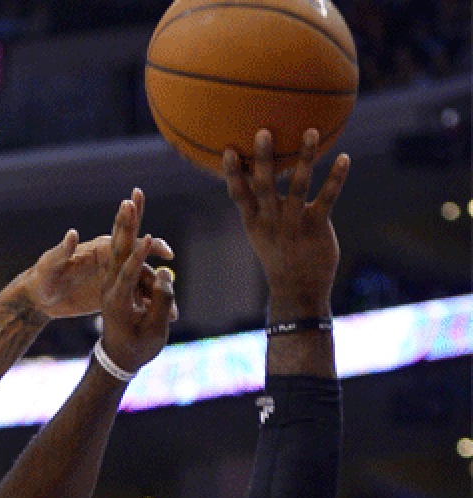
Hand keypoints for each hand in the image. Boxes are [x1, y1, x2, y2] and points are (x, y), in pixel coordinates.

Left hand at [19, 194, 173, 320]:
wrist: (39, 298)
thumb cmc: (41, 279)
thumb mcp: (50, 265)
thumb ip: (61, 251)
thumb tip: (72, 233)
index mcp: (98, 250)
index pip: (128, 243)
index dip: (147, 245)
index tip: (165, 251)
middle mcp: (109, 261)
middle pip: (140, 259)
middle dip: (159, 267)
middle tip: (174, 269)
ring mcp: (112, 277)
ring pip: (141, 283)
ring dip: (157, 296)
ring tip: (174, 315)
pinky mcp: (110, 293)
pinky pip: (134, 298)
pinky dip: (148, 307)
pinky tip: (161, 321)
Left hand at [98, 190, 177, 373]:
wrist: (118, 358)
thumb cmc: (136, 348)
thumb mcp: (152, 332)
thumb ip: (160, 302)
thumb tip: (166, 274)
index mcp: (116, 299)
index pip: (128, 272)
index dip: (140, 256)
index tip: (149, 238)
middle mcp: (112, 285)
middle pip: (120, 247)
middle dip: (128, 222)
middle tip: (131, 197)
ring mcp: (115, 281)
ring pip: (123, 245)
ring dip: (129, 220)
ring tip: (132, 197)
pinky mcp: (121, 279)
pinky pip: (130, 255)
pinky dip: (134, 236)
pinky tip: (136, 213)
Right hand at [223, 129, 349, 316]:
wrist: (298, 290)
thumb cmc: (280, 257)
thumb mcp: (263, 234)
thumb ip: (262, 208)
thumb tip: (260, 180)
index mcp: (254, 222)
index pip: (239, 195)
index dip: (232, 173)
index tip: (228, 149)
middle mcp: (271, 222)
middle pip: (264, 186)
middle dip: (262, 159)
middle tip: (263, 131)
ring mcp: (294, 224)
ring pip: (297, 187)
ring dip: (303, 158)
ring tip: (310, 131)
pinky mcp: (317, 228)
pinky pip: (326, 199)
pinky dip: (335, 178)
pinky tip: (344, 158)